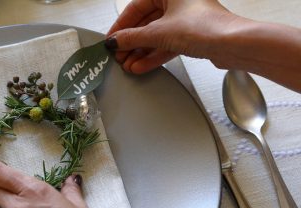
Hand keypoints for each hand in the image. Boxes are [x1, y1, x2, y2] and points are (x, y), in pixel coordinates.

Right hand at [106, 0, 234, 73]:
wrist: (232, 44)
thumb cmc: (205, 27)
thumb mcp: (158, 32)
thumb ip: (132, 38)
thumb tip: (114, 41)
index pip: (136, 7)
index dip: (121, 25)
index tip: (111, 39)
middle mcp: (179, 1)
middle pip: (146, 22)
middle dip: (131, 42)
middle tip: (119, 54)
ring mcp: (186, 19)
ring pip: (156, 35)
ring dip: (141, 51)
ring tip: (128, 64)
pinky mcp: (192, 35)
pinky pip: (167, 44)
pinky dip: (154, 55)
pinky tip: (141, 65)